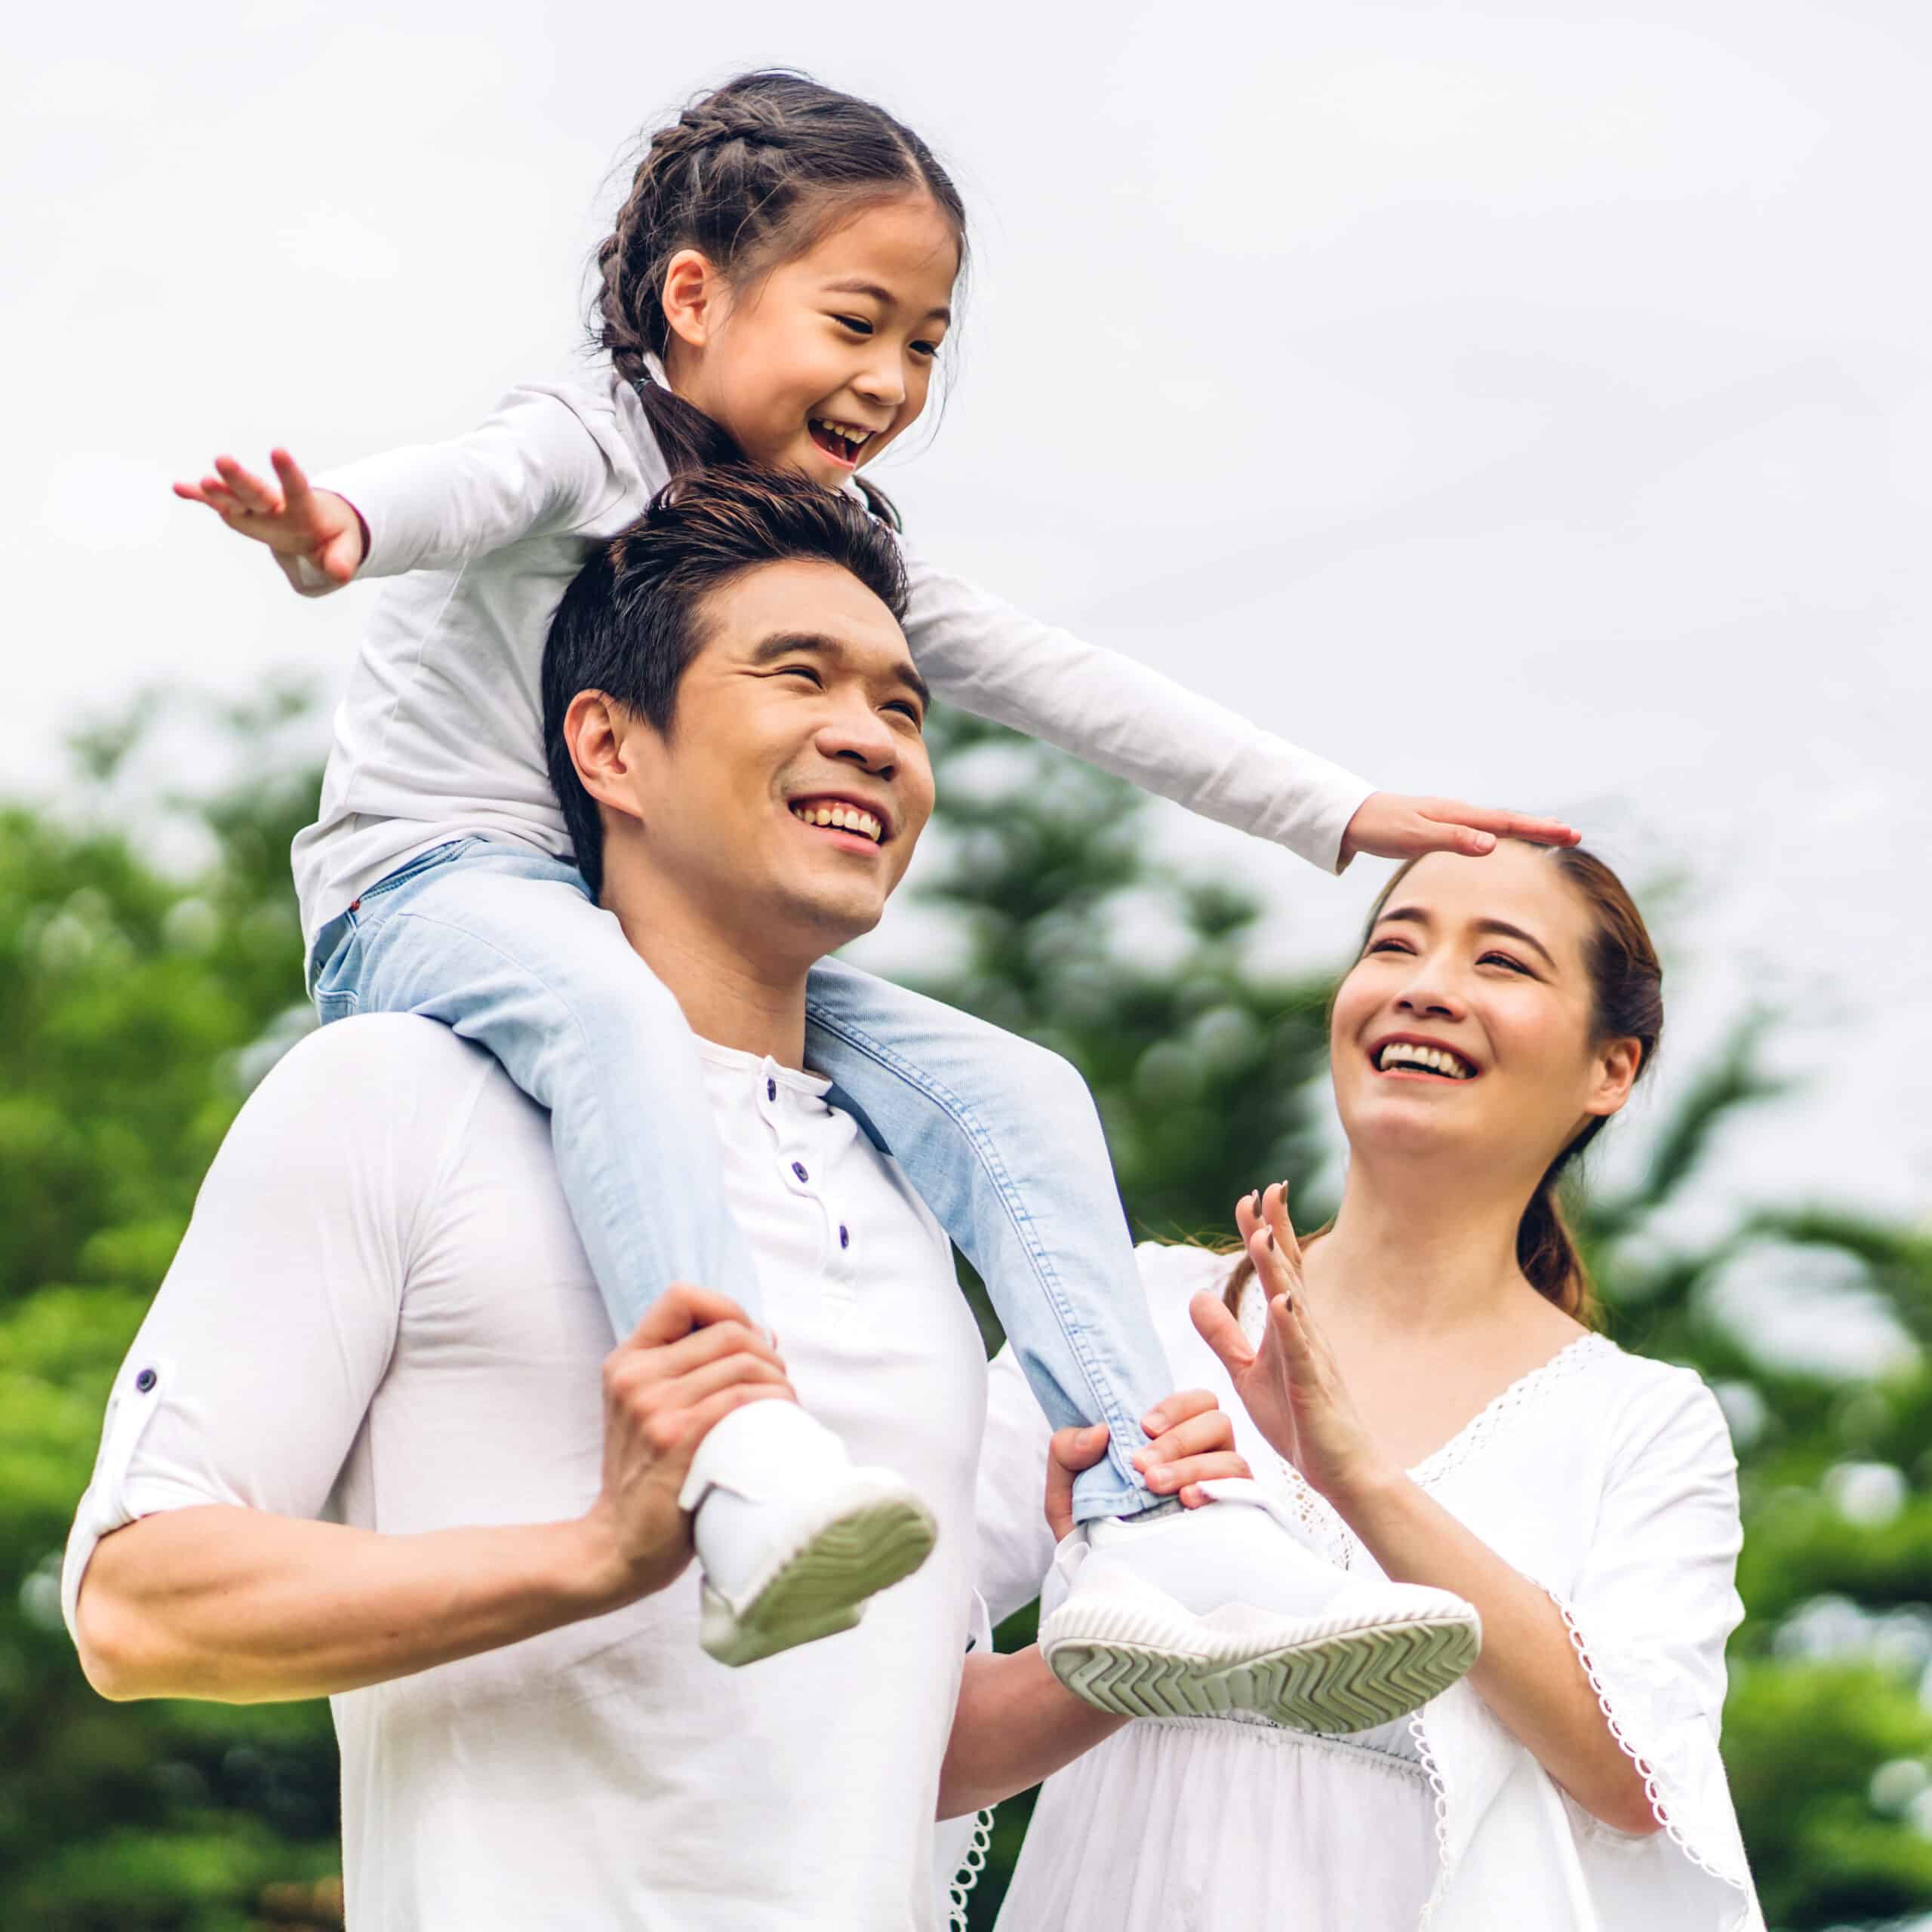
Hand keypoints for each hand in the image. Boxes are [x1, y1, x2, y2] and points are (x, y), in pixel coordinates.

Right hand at [173, 448, 366, 589]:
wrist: (317, 527)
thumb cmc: (332, 537)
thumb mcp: (344, 549)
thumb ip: (342, 560)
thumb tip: (341, 573)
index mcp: (304, 509)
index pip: (296, 488)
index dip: (288, 472)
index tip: (278, 451)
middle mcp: (275, 504)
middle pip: (256, 490)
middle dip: (240, 478)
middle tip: (222, 460)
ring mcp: (255, 508)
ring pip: (235, 496)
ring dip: (219, 488)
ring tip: (203, 481)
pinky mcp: (241, 514)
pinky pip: (218, 505)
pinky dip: (199, 497)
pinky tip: (179, 487)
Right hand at [581, 1283, 795, 1606]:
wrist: (617, 1545)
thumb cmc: (648, 1479)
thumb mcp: (650, 1411)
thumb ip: (691, 1371)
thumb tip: (763, 1334)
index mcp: (627, 1361)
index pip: (682, 1297)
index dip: (727, 1308)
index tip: (749, 1341)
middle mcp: (636, 1376)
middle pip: (726, 1330)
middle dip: (767, 1351)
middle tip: (778, 1383)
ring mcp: (653, 1407)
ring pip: (741, 1363)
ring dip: (778, 1379)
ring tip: (784, 1404)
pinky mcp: (676, 1439)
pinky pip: (739, 1398)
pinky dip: (771, 1400)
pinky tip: (781, 1417)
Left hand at [1043, 1389, 1249, 1540]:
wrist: (1098, 1582)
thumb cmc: (1088, 1529)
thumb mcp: (1065, 1490)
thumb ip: (1067, 1451)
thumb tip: (1101, 1432)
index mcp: (1170, 1441)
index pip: (1197, 1403)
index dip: (1176, 1407)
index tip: (1144, 1427)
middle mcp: (1203, 1459)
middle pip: (1218, 1422)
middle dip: (1179, 1440)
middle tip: (1143, 1466)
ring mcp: (1220, 1490)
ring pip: (1231, 1459)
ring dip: (1192, 1466)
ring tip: (1156, 1487)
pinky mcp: (1232, 1520)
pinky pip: (1242, 1495)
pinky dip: (1217, 1490)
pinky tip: (1188, 1501)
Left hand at [1190, 1183, 1391, 1506]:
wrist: (1338, 1470)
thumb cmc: (1297, 1419)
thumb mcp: (1245, 1371)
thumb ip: (1222, 1335)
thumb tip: (1196, 1296)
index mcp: (1289, 1325)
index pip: (1276, 1268)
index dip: (1263, 1232)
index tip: (1248, 1196)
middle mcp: (1304, 1331)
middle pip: (1289, 1271)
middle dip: (1277, 1230)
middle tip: (1269, 1188)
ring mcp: (1312, 1357)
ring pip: (1294, 1302)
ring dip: (1280, 1267)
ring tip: (1264, 1233)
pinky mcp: (1313, 1387)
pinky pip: (1301, 1352)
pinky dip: (1291, 1324)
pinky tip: (1282, 1300)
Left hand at [1340, 792, 1579, 864]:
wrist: (1353, 818)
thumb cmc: (1382, 828)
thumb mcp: (1416, 838)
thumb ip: (1453, 841)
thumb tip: (1493, 845)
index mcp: (1458, 815)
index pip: (1507, 823)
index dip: (1539, 830)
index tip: (1569, 835)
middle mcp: (1459, 813)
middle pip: (1508, 820)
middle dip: (1542, 828)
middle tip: (1575, 835)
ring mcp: (1451, 818)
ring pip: (1497, 822)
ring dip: (1526, 827)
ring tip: (1553, 832)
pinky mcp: (1441, 825)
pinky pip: (1481, 827)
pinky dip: (1502, 830)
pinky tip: (1505, 836)